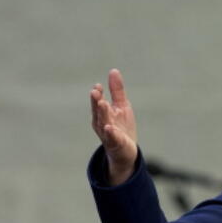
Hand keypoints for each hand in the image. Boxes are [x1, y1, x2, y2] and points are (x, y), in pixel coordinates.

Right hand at [90, 69, 138, 184]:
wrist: (126, 152)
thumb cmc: (121, 127)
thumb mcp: (121, 106)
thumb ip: (117, 91)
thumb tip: (113, 71)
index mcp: (102, 114)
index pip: (98, 102)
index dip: (97, 94)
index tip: (98, 86)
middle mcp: (102, 124)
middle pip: (98, 111)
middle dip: (96, 102)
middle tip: (95, 92)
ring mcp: (108, 135)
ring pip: (104, 123)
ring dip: (102, 114)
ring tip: (103, 104)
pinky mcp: (116, 144)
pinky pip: (112, 138)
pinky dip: (110, 133)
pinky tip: (109, 127)